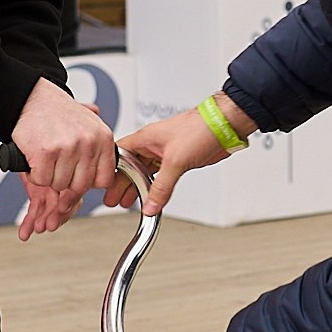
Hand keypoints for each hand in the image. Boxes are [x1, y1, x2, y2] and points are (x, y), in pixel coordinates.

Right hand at [9, 79, 115, 240]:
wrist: (32, 97)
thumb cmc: (57, 112)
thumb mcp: (89, 126)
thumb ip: (98, 151)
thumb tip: (103, 179)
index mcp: (103, 138)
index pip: (104, 180)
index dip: (87, 182)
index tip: (77, 177)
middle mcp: (88, 143)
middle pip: (80, 186)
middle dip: (65, 182)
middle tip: (56, 168)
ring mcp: (67, 148)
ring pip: (59, 185)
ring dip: (48, 176)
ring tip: (46, 158)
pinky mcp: (45, 152)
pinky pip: (41, 180)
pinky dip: (34, 174)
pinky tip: (35, 159)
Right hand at [112, 94, 256, 213]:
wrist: (225, 126)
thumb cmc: (200, 129)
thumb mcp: (175, 161)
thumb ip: (161, 187)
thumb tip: (150, 205)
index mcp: (145, 138)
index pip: (119, 154)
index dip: (111, 171)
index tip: (106, 187)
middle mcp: (153, 144)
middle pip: (130, 166)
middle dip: (121, 183)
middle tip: (113, 199)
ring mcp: (165, 151)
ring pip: (144, 171)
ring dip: (136, 186)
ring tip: (126, 201)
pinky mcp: (178, 158)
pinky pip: (160, 175)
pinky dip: (154, 186)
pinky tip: (150, 195)